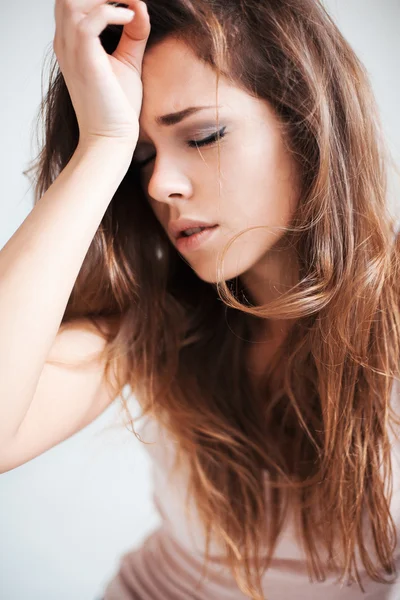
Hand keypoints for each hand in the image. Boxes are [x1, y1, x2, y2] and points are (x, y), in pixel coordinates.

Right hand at [53, 0, 150, 147]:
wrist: (111, 138)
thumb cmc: (117, 107)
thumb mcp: (127, 62)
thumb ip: (133, 33)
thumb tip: (140, 7)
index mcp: (71, 42)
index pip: (74, 2)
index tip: (128, 3)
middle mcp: (65, 42)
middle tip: (129, 1)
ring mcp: (71, 50)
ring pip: (73, 1)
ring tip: (130, 7)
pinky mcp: (83, 59)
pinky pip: (91, 20)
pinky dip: (113, 12)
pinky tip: (131, 19)